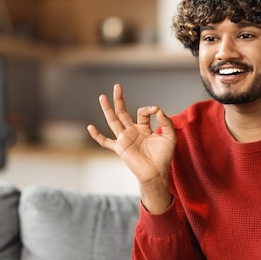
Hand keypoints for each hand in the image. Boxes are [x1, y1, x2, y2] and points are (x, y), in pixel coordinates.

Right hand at [87, 84, 175, 211]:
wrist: (157, 173)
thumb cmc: (164, 157)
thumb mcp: (170, 137)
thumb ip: (167, 122)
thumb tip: (158, 109)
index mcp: (143, 128)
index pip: (142, 112)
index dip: (149, 108)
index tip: (156, 110)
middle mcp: (132, 131)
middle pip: (123, 112)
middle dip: (120, 99)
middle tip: (117, 86)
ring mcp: (125, 139)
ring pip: (113, 121)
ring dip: (108, 109)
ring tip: (102, 97)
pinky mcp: (120, 148)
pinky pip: (106, 142)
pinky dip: (98, 136)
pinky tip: (90, 128)